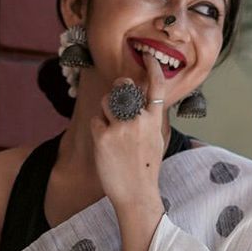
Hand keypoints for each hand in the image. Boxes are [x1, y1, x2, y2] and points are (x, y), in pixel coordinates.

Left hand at [87, 45, 167, 215]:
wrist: (137, 195)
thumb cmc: (145, 170)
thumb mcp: (155, 140)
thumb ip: (149, 119)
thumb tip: (141, 101)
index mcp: (154, 120)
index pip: (156, 86)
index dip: (152, 68)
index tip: (147, 55)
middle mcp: (139, 119)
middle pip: (123, 87)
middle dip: (116, 90)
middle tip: (115, 103)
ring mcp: (121, 127)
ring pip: (106, 101)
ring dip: (105, 111)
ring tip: (112, 130)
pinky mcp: (104, 136)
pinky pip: (96, 120)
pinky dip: (98, 129)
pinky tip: (105, 144)